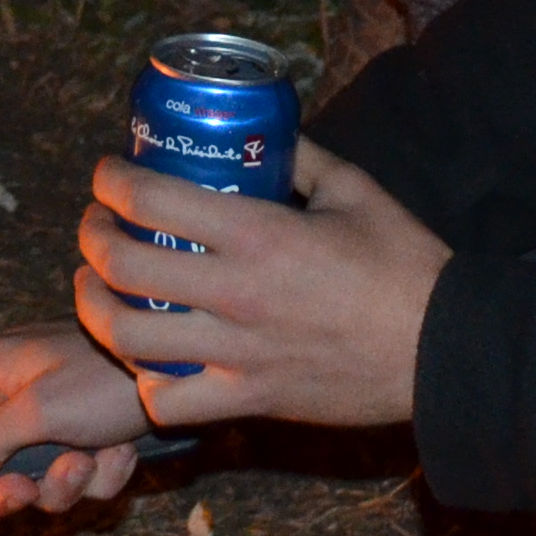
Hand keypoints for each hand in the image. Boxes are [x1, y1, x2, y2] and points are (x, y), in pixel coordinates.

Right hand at [0, 326, 162, 517]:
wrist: (179, 367)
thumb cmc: (104, 378)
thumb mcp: (39, 411)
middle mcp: (16, 394)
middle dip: (9, 488)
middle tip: (28, 491)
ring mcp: (54, 416)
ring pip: (36, 478)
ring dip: (64, 483)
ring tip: (89, 461)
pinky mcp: (89, 434)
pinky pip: (79, 475)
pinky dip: (101, 473)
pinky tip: (122, 452)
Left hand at [66, 140, 447, 434]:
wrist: (443, 352)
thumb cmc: (405, 265)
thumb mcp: (354, 191)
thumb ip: (303, 157)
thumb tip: (267, 132)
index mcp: (259, 233)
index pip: (152, 200)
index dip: (111, 182)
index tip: (107, 173)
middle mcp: (236, 294)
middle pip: (123, 267)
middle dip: (92, 238)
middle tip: (95, 224)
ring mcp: (237, 354)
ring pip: (129, 339)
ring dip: (96, 308)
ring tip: (96, 287)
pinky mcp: (249, 400)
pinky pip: (169, 403)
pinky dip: (145, 382)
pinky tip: (146, 361)